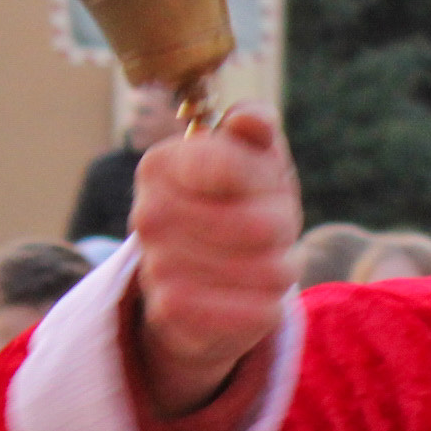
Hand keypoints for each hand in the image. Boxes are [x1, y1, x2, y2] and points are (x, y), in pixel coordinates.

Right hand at [126, 105, 299, 419]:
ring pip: (267, 271)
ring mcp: (156, 266)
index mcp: (160, 163)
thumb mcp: (254, 159)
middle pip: (263, 226)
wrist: (202, 284)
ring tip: (259, 264)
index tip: (261, 183)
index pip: (232, 165)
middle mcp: (148, 214)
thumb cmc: (239, 205)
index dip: (267, 179)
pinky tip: (251, 298)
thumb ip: (255, 127)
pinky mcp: (173, 313)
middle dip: (282, 229)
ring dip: (278, 270)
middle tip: (269, 230)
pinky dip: (268, 307)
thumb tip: (246, 117)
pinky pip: (256, 311)